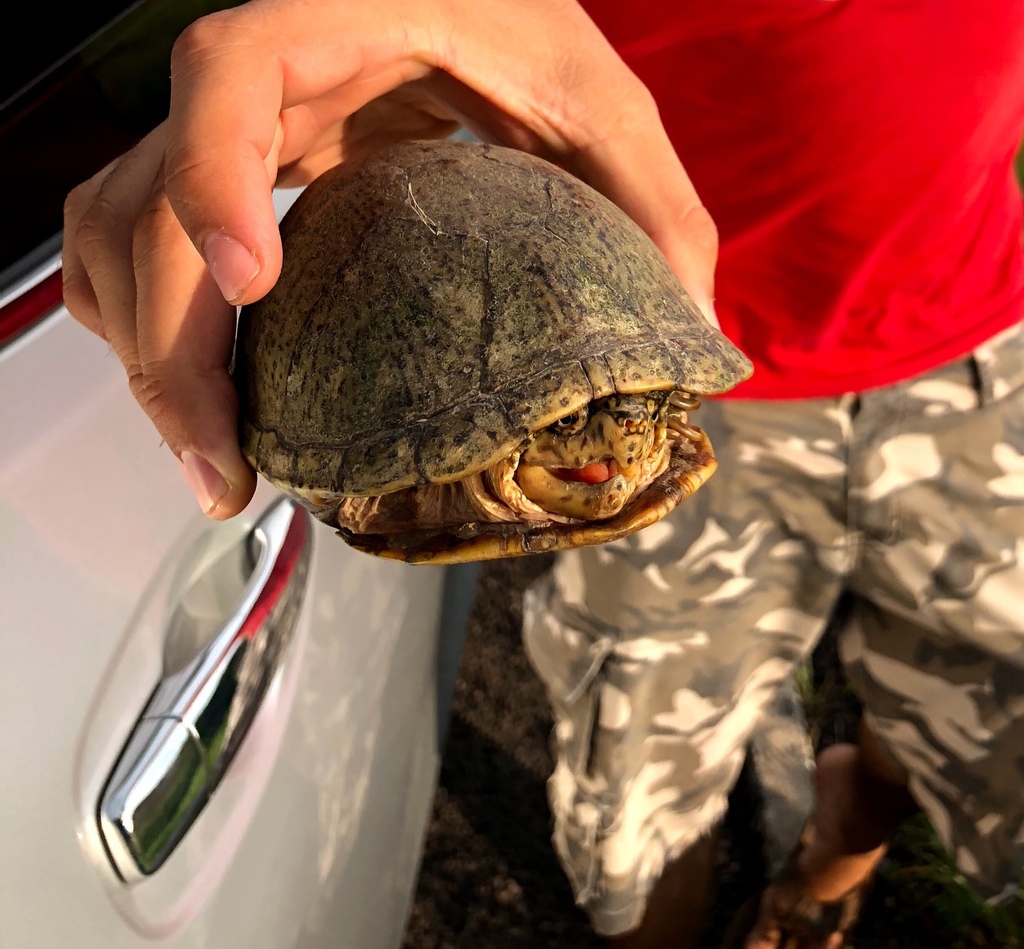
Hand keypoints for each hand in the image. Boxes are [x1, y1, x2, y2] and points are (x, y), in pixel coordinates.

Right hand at [62, 0, 717, 518]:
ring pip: (120, 234)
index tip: (254, 287)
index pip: (231, 75)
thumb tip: (699, 346)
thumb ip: (657, 214)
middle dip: (170, 349)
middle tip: (227, 469)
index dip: (215, 175)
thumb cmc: (530, 25)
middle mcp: (260, 77)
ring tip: (218, 462)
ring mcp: (231, 129)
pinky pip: (141, 246)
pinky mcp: (231, 173)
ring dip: (149, 355)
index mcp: (340, 20)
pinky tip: (206, 390)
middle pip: (145, 200)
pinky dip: (150, 324)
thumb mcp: (603, 104)